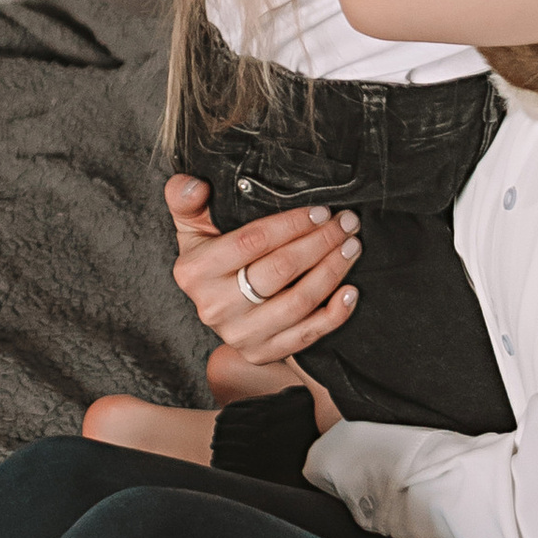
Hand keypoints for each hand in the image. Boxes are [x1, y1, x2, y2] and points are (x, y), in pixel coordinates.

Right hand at [162, 173, 359, 360]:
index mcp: (196, 271)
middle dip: (320, 242)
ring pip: (298, 302)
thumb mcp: (192, 226)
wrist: (217, 308)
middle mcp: (215, 306)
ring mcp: (239, 334)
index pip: (252, 242)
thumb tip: (195, 186)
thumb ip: (185, 200)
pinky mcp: (262, 352)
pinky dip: (334, 315)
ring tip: (352, 246)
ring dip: (332, 272)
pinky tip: (351, 291)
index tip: (321, 210)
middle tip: (347, 223)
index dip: (291, 224)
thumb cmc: (210, 257)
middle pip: (280, 270)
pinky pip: (306, 336)